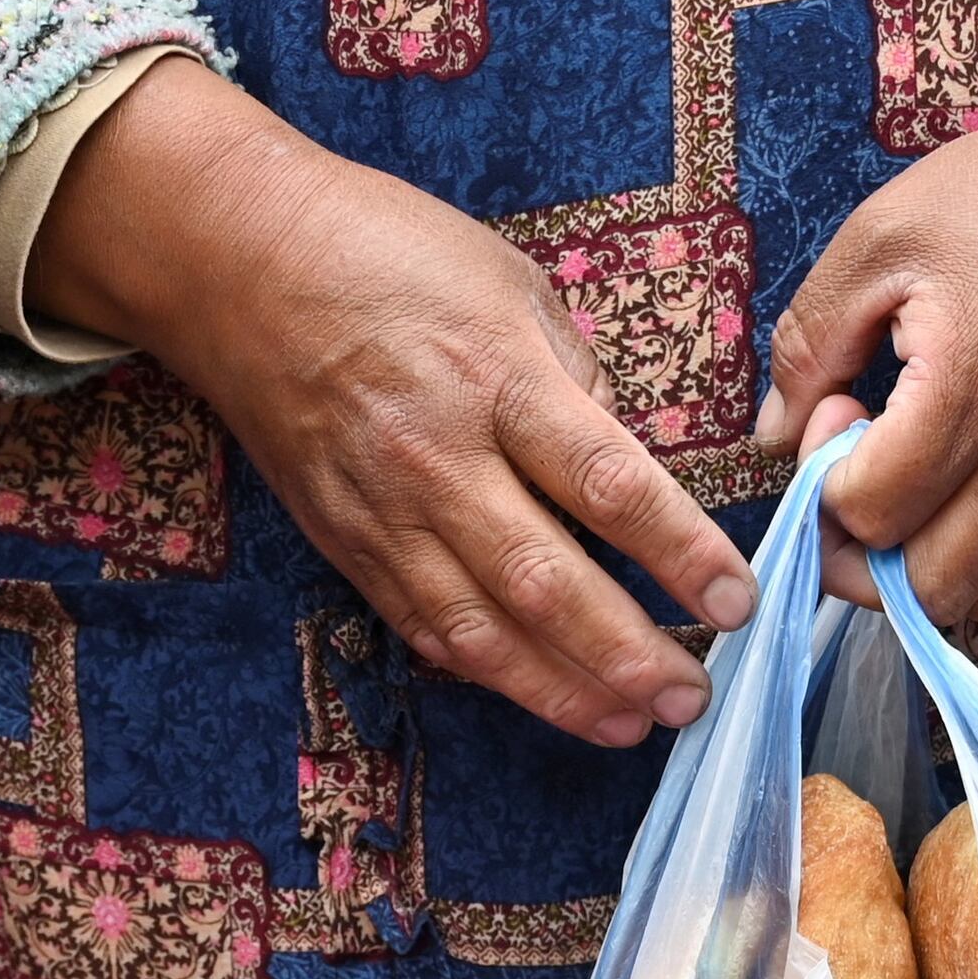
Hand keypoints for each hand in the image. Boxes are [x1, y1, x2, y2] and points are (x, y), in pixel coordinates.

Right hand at [30, 59, 755, 747]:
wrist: (238, 262)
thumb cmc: (385, 253)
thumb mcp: (509, 283)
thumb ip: (575, 379)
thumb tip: (629, 464)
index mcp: (498, 379)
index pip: (608, 484)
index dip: (680, 553)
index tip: (739, 600)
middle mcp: (440, 459)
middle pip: (546, 582)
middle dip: (627, 653)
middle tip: (694, 696)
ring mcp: (385, 512)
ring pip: (481, 631)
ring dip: (563, 690)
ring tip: (631, 725)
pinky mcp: (346, 543)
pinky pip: (424, 626)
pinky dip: (488, 671)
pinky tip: (544, 696)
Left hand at [762, 0, 977, 621]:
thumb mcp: (877, 242)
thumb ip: (809, 346)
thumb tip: (774, 439)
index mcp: (967, 390)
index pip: (872, 511)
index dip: (825, 477)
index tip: (837, 405)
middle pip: (921, 590)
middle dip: (855, 555)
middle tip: (846, 476)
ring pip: (971, 599)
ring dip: (907, 572)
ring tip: (894, 491)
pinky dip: (963, 567)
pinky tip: (941, 500)